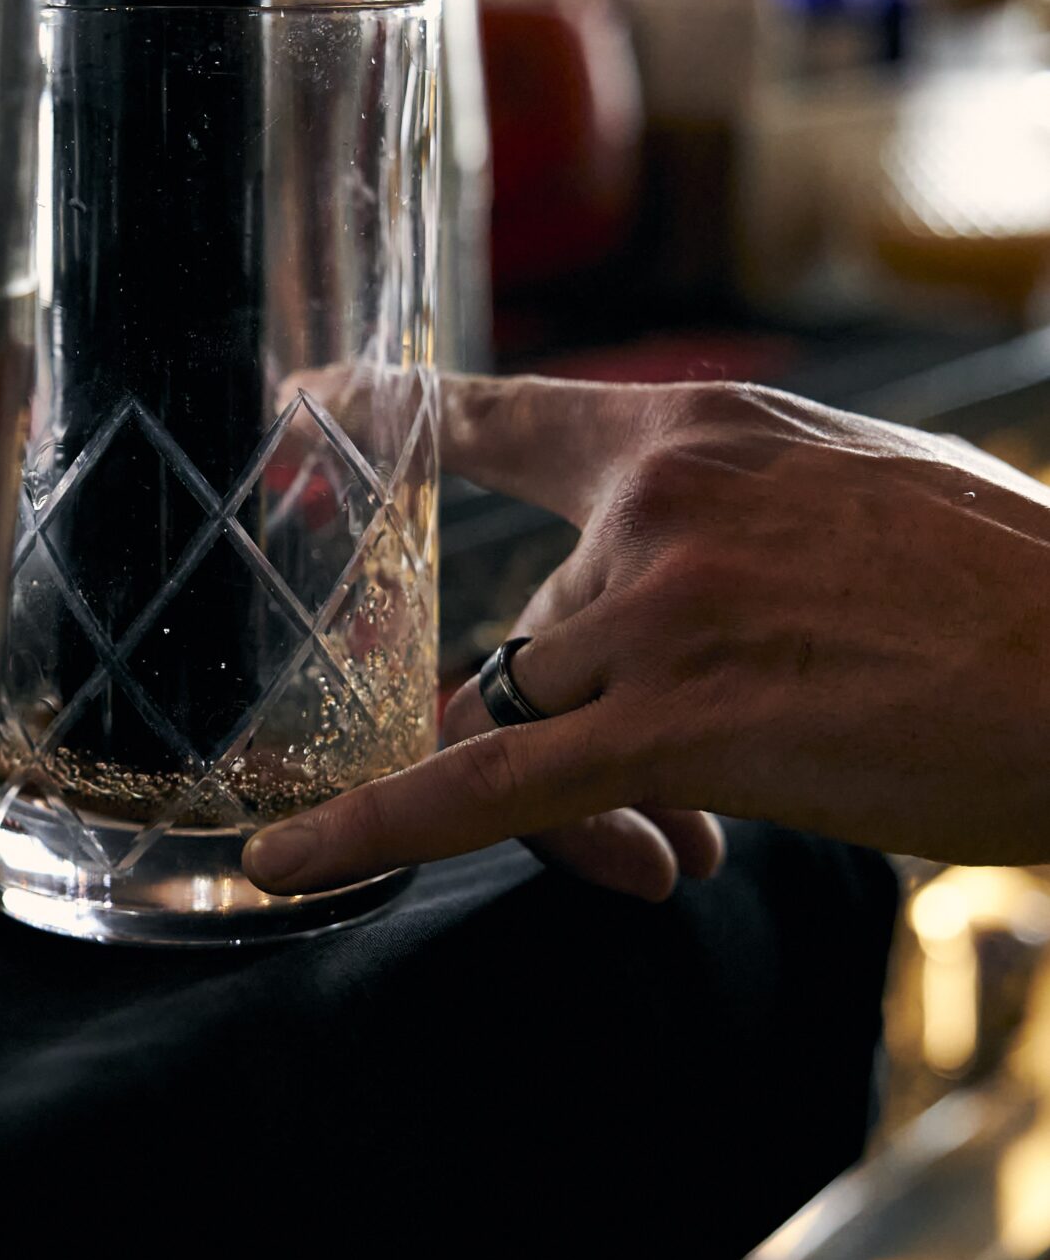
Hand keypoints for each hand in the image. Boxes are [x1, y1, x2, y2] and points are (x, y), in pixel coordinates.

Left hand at [240, 376, 1049, 898]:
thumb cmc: (1016, 596)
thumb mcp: (864, 495)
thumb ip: (737, 531)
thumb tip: (643, 627)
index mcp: (709, 434)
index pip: (515, 416)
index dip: (400, 413)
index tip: (307, 401)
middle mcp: (663, 504)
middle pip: (527, 631)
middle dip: (571, 720)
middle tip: (667, 797)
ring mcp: (662, 610)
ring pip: (524, 712)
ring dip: (591, 794)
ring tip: (690, 839)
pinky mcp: (679, 725)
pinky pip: (487, 783)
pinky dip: (376, 826)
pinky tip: (283, 858)